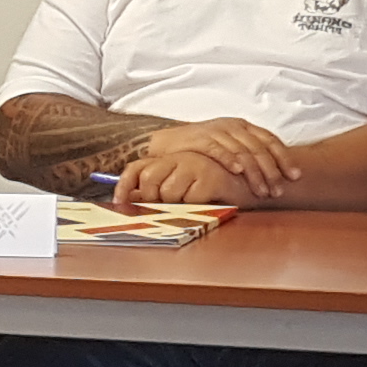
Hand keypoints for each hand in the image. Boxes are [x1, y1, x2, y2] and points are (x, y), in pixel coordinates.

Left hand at [112, 146, 254, 206]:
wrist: (248, 184)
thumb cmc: (214, 186)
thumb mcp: (182, 187)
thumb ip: (158, 190)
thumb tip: (132, 200)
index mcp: (169, 159)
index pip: (136, 169)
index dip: (124, 186)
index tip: (118, 203)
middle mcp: (178, 158)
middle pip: (149, 181)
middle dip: (153, 200)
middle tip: (166, 207)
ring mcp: (194, 165)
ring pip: (168, 193)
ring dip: (179, 204)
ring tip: (194, 200)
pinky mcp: (209, 176)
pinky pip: (189, 199)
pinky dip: (196, 206)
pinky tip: (207, 199)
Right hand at [122, 117, 300, 200]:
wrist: (169, 144)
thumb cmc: (202, 148)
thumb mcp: (229, 146)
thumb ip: (249, 154)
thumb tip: (276, 174)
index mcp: (243, 126)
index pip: (270, 140)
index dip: (284, 158)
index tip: (295, 176)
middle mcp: (232, 126)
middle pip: (259, 148)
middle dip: (271, 171)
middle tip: (279, 190)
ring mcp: (216, 131)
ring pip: (242, 151)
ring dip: (254, 173)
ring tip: (262, 191)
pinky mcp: (199, 139)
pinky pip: (217, 149)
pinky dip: (229, 160)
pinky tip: (238, 172)